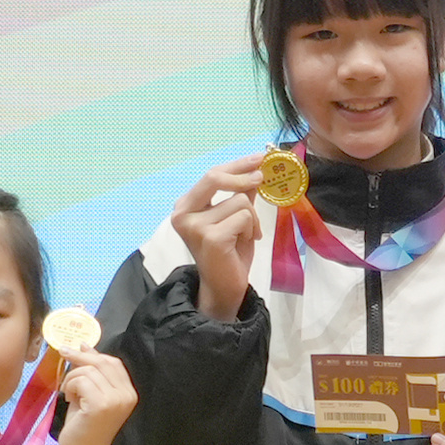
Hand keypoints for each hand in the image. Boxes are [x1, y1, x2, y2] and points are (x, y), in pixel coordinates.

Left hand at [55, 348, 139, 444]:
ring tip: (68, 392)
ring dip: (71, 378)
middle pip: (102, 362)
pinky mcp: (101, 404)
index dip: (94, 353)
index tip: (76, 348)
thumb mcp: (90, 394)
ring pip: (88, 371)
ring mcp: (115, 400)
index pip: (113, 363)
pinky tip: (69, 398)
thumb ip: (91, 372)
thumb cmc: (85, 426)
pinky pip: (81, 381)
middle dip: (80, 357)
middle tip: (63, 353)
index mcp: (128, 393)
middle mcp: (126, 395)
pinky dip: (70, 386)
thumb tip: (85, 345)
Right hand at [171, 157, 270, 319]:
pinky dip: (252, 228)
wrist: (224, 287)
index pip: (211, 175)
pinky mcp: (211, 238)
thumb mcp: (235, 218)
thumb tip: (255, 169)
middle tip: (262, 176)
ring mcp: (195, 226)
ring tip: (247, 234)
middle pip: (214, 177)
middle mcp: (183, 214)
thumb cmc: (229, 253)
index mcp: (185, 206)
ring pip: (239, 201)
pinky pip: (244, 217)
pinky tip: (246, 242)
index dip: (237, 164)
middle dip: (243, 174)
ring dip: (252, 217)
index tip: (260, 157)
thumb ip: (240, 194)